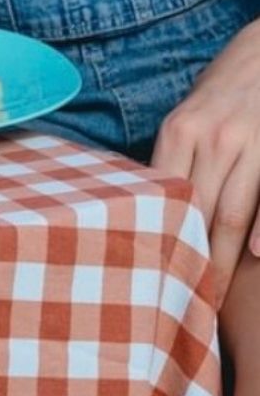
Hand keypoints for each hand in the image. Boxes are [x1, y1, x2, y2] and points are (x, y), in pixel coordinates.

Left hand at [151, 16, 259, 299]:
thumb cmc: (224, 90)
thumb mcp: (190, 117)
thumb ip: (176, 158)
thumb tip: (146, 205)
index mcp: (178, 131)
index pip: (162, 197)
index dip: (158, 240)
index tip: (151, 279)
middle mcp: (209, 136)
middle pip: (195, 212)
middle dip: (189, 261)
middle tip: (180, 305)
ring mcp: (244, 140)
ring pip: (231, 212)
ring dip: (220, 259)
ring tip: (210, 298)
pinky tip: (257, 258)